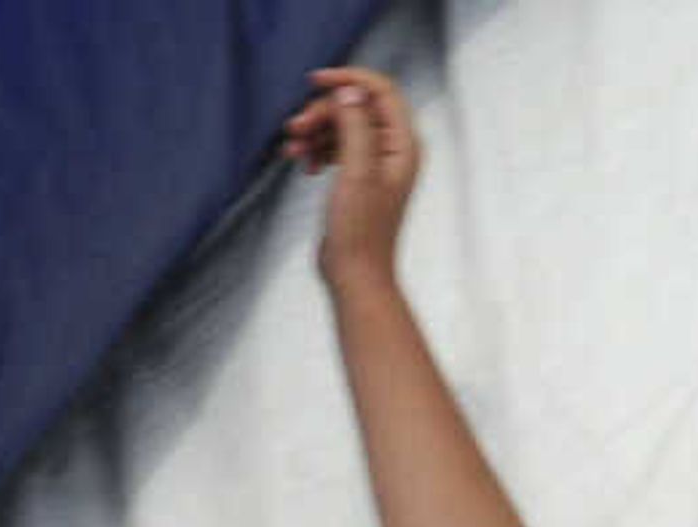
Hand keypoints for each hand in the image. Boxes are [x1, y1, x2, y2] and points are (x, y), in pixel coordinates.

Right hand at [282, 65, 419, 282]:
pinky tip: (304, 164)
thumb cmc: (361, 235)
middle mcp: (393, 150)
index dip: (349, 80)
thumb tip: (349, 91)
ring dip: (316, 132)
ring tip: (294, 149)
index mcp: (403, 144)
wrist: (355, 276)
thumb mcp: (357, 172)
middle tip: (296, 129)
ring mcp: (375, 164)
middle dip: (324, 113)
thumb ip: (356, 125)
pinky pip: (336, 148)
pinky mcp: (358, 178)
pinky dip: (318, 149)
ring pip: (343, 127)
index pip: (380, 92)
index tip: (318, 82)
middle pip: (356, 108)